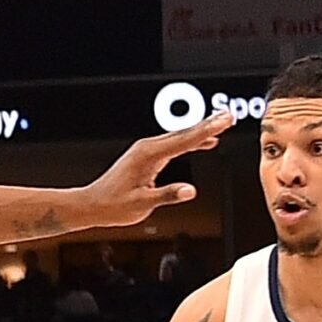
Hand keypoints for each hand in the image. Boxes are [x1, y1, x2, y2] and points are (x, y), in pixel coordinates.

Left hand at [76, 112, 231, 227]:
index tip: (225, 121)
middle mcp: (147, 148)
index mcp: (148, 156)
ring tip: (223, 123)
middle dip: (208, 124)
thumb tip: (189, 191)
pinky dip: (190, 142)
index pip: (185, 141)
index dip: (208, 130)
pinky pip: (173, 145)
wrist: (91, 205)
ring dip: (201, 130)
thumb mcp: (141, 204)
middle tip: (230, 115)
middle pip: (184, 133)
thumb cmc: (112, 206)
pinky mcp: (145, 156)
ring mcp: (145, 151)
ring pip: (179, 137)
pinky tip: (204, 142)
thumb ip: (166, 196)